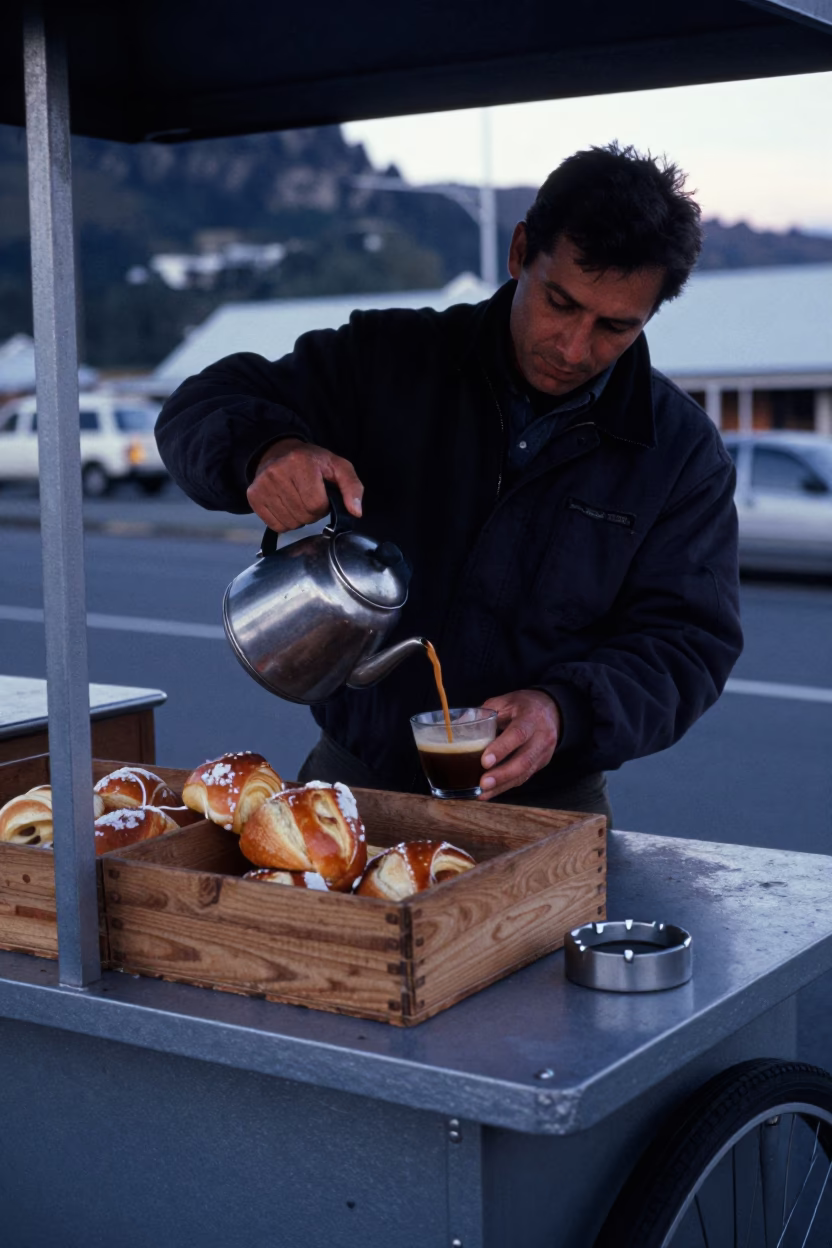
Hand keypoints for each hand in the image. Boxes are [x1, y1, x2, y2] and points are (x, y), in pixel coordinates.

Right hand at [246, 438, 363, 532]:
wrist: (278, 451)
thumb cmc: (312, 462)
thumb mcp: (338, 467)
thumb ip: (352, 487)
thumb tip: (356, 511)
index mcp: (301, 463)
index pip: (316, 505)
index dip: (323, 506)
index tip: (321, 495)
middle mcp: (278, 472)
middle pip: (303, 516)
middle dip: (311, 512)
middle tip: (309, 497)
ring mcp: (262, 485)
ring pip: (290, 523)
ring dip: (298, 518)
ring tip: (297, 500)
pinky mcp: (253, 496)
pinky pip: (275, 525)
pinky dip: (284, 521)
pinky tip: (286, 505)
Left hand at [478, 690, 560, 799]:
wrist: (552, 711)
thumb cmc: (523, 706)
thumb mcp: (504, 702)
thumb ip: (483, 713)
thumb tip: (456, 726)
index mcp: (530, 717)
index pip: (518, 734)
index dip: (502, 749)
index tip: (485, 761)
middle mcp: (541, 737)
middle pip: (524, 760)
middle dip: (502, 775)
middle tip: (483, 784)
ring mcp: (543, 753)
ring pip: (524, 773)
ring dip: (502, 785)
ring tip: (482, 793)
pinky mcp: (540, 764)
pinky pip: (523, 778)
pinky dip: (505, 786)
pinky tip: (489, 792)